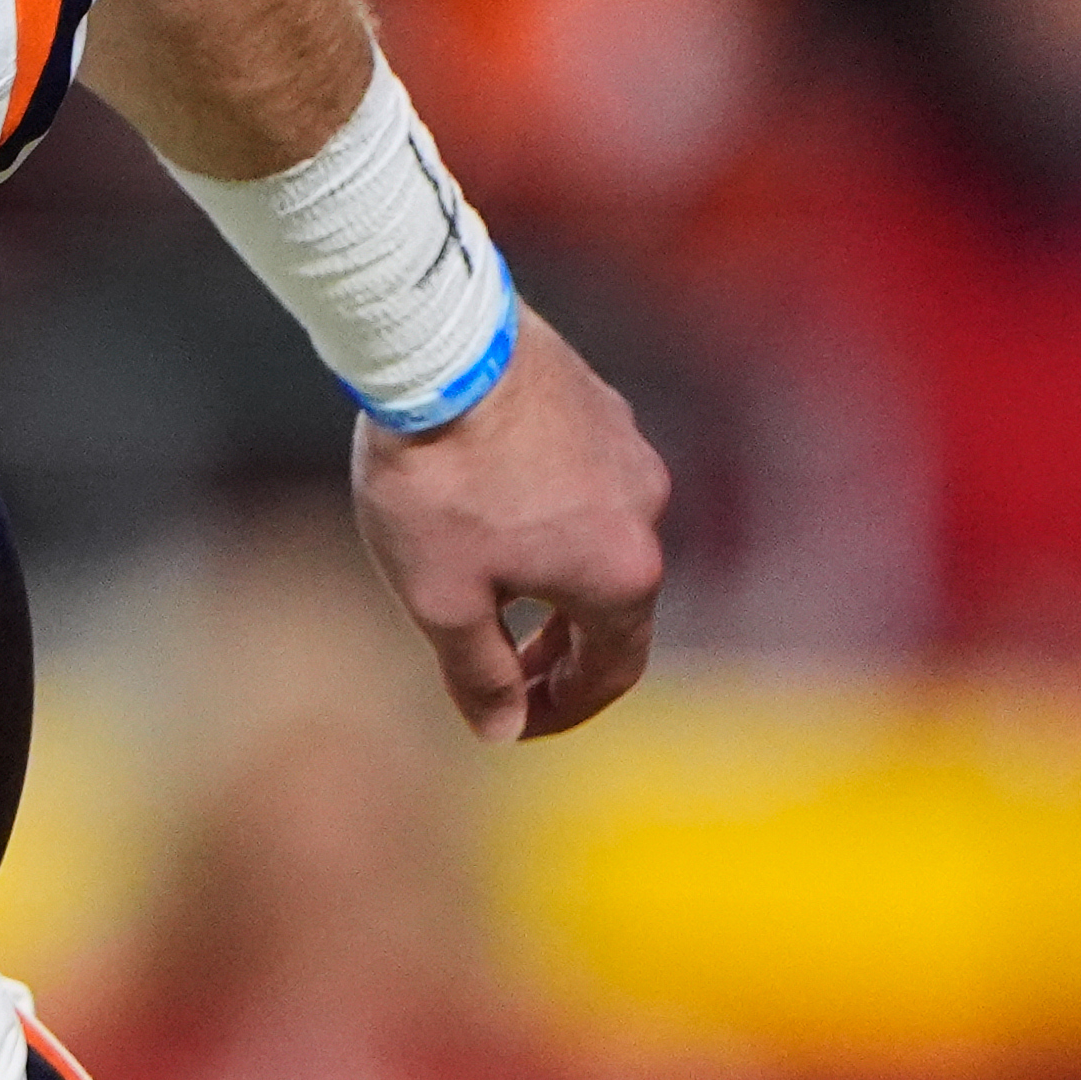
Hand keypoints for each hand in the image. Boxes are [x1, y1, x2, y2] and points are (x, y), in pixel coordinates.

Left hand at [349, 303, 669, 742]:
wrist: (435, 349)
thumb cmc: (437, 481)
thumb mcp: (441, 599)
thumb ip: (477, 673)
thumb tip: (500, 731)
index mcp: (621, 574)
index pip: (611, 672)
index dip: (561, 711)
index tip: (510, 721)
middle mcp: (645, 511)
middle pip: (613, 609)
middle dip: (558, 652)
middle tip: (503, 674)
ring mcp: (628, 450)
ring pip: (599, 542)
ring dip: (553, 585)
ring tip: (492, 598)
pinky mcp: (599, 404)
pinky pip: (583, 486)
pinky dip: (549, 523)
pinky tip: (491, 515)